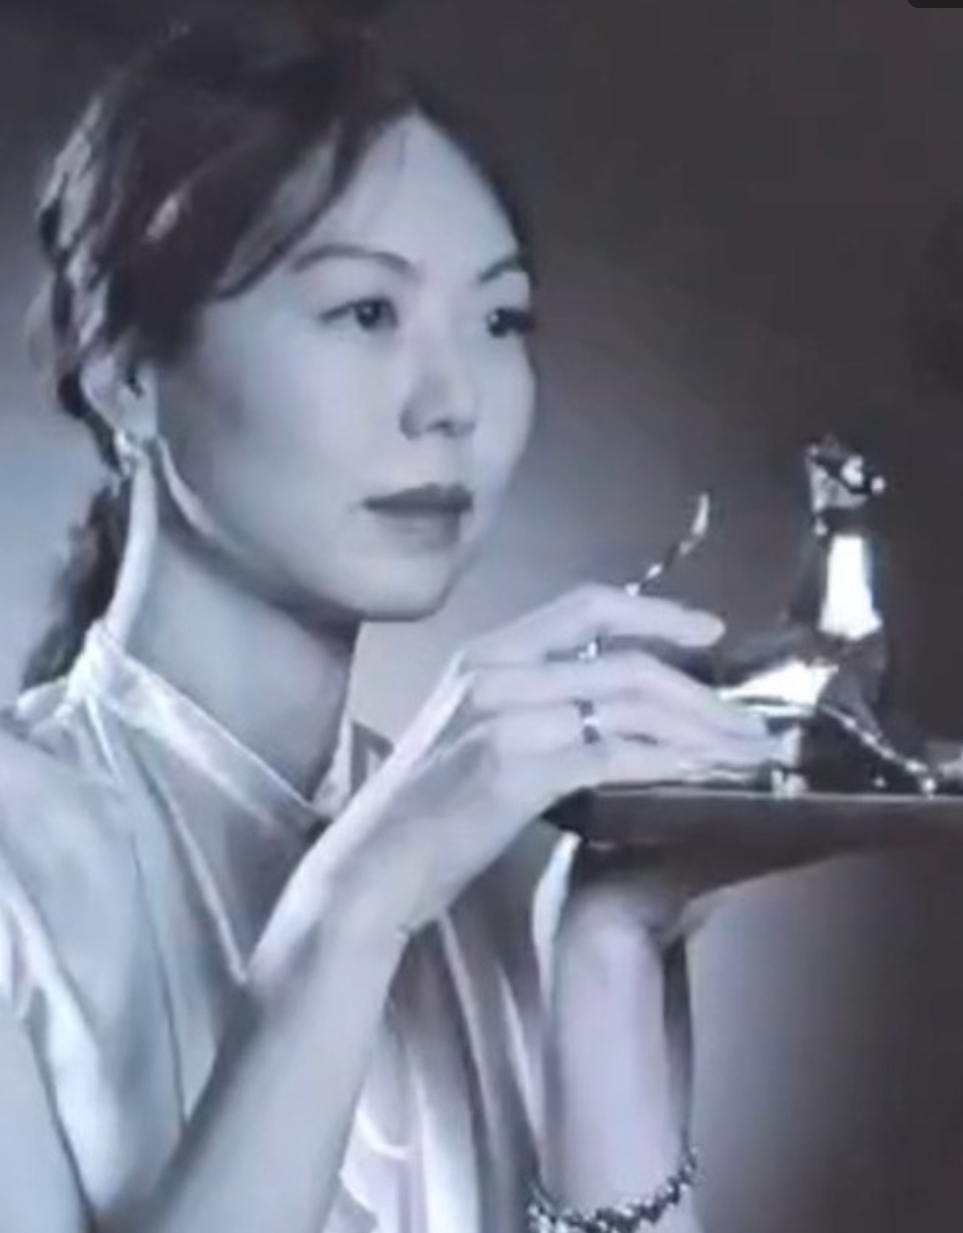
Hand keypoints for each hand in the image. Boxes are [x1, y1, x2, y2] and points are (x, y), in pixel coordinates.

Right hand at [307, 584, 775, 937]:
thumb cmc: (425, 810)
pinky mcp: (514, 769)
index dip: (656, 612)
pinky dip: (670, 762)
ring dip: (703, 728)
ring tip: (748, 753)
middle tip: (751, 722)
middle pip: (626, 659)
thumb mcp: (469, 732)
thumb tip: (603, 709)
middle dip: (701, 690)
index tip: (709, 628)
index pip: (586, 605)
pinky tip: (705, 777)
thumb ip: (528, 705)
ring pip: (631, 702)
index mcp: (485, 654)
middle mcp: (495, 670)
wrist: (370, 868)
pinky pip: (615, 753)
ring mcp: (503, 716)